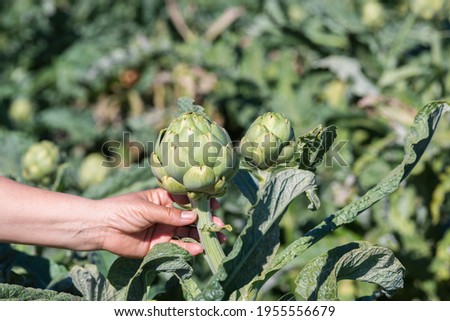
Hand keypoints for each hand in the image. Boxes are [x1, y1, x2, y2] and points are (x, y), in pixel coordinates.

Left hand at [97, 188, 222, 257]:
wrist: (101, 228)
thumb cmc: (122, 210)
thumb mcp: (148, 208)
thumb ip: (171, 215)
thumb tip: (194, 217)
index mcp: (163, 200)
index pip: (186, 201)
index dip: (201, 203)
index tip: (215, 205)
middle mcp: (165, 215)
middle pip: (189, 219)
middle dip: (204, 223)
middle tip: (219, 226)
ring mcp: (163, 231)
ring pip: (186, 234)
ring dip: (200, 237)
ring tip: (214, 239)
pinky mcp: (158, 246)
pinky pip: (176, 247)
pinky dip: (188, 248)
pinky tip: (198, 249)